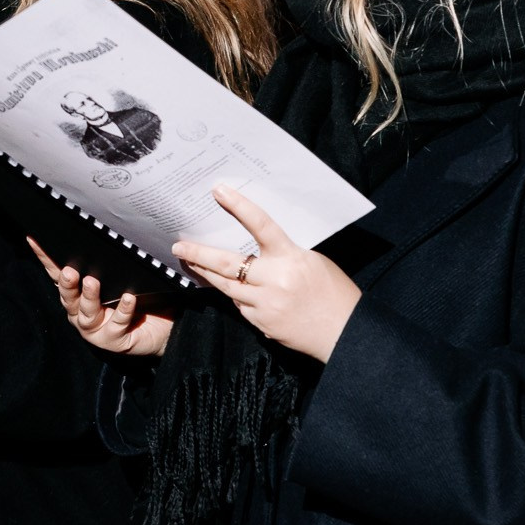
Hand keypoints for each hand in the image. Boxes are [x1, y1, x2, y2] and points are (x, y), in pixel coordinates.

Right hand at [28, 238, 173, 355]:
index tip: (35, 240)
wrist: (163, 328)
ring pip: (87, 314)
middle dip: (67, 284)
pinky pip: (117, 324)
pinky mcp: (114, 341)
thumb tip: (108, 234)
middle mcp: (81, 313)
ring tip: (92, 282)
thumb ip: (112, 261)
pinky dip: (122, 311)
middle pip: (69, 298)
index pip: (58, 274)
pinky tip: (128, 298)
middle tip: (70, 271)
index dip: (46, 259)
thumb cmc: (139, 299)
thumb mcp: (123, 276)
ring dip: (89, 297)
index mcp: (78, 295)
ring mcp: (96, 329)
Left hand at [172, 183, 359, 362]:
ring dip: (208, 275)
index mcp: (291, 258)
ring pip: (226, 287)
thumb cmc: (335, 294)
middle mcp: (274, 280)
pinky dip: (235, 296)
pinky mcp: (261, 324)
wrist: (345, 333)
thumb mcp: (313, 262)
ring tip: (193, 264)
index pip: (261, 225)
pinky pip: (240, 306)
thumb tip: (258, 249)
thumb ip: (285, 255)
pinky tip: (232, 291)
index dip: (239, 206)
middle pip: (226, 264)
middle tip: (179, 246)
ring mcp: (265, 305)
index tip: (218, 191)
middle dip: (198, 254)